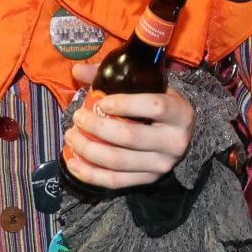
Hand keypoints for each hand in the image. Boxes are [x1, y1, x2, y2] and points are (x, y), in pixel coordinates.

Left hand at [62, 61, 194, 188]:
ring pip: (118, 161)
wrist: (180, 135)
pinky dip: (91, 174)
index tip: (101, 101)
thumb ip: (113, 76)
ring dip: (88, 150)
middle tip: (77, 117)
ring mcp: (161, 164)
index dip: (125, 104)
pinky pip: (115, 181)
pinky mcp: (148, 180)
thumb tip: (77, 70)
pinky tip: (73, 164)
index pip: (155, 107)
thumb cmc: (159, 105)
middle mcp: (174, 141)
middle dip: (97, 127)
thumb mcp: (148, 86)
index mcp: (178, 112)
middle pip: (130, 137)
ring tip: (71, 136)